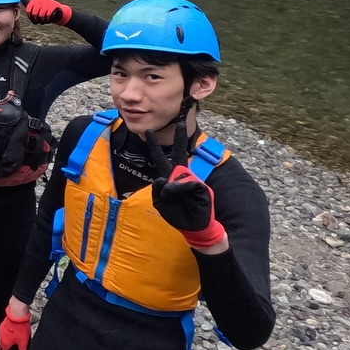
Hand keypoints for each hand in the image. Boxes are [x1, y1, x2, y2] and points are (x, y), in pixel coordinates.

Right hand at [0, 309, 31, 349]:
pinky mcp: (3, 325)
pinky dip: (6, 335)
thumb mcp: (23, 342)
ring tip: (9, 344)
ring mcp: (1, 330)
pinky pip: (3, 333)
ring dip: (5, 342)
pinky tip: (11, 335)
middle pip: (1, 346)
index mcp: (5, 343)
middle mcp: (1, 337)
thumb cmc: (19, 328)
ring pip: (2, 339)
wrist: (17, 315)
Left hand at [24, 0, 72, 25]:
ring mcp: (47, 2)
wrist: (59, 13)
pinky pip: (48, 16)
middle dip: (37, 20)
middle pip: (34, 14)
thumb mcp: (35, 6)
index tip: (35, 20)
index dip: (31, 18)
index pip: (28, 11)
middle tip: (41, 21)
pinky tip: (50, 19)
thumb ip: (26, 2)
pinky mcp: (54, 6)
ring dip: (43, 21)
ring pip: (41, 16)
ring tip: (46, 20)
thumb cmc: (44, 11)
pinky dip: (49, 20)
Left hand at [144, 125, 225, 249]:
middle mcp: (181, 176)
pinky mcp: (200, 186)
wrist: (195, 227)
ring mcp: (192, 180)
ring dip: (175, 187)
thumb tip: (163, 178)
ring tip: (175, 199)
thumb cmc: (177, 214)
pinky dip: (182, 189)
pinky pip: (188, 183)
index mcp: (170, 177)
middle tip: (179, 122)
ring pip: (180, 173)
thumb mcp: (161, 203)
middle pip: (180, 153)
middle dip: (180, 138)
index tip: (148, 132)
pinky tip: (184, 197)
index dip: (154, 146)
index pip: (161, 158)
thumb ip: (158, 191)